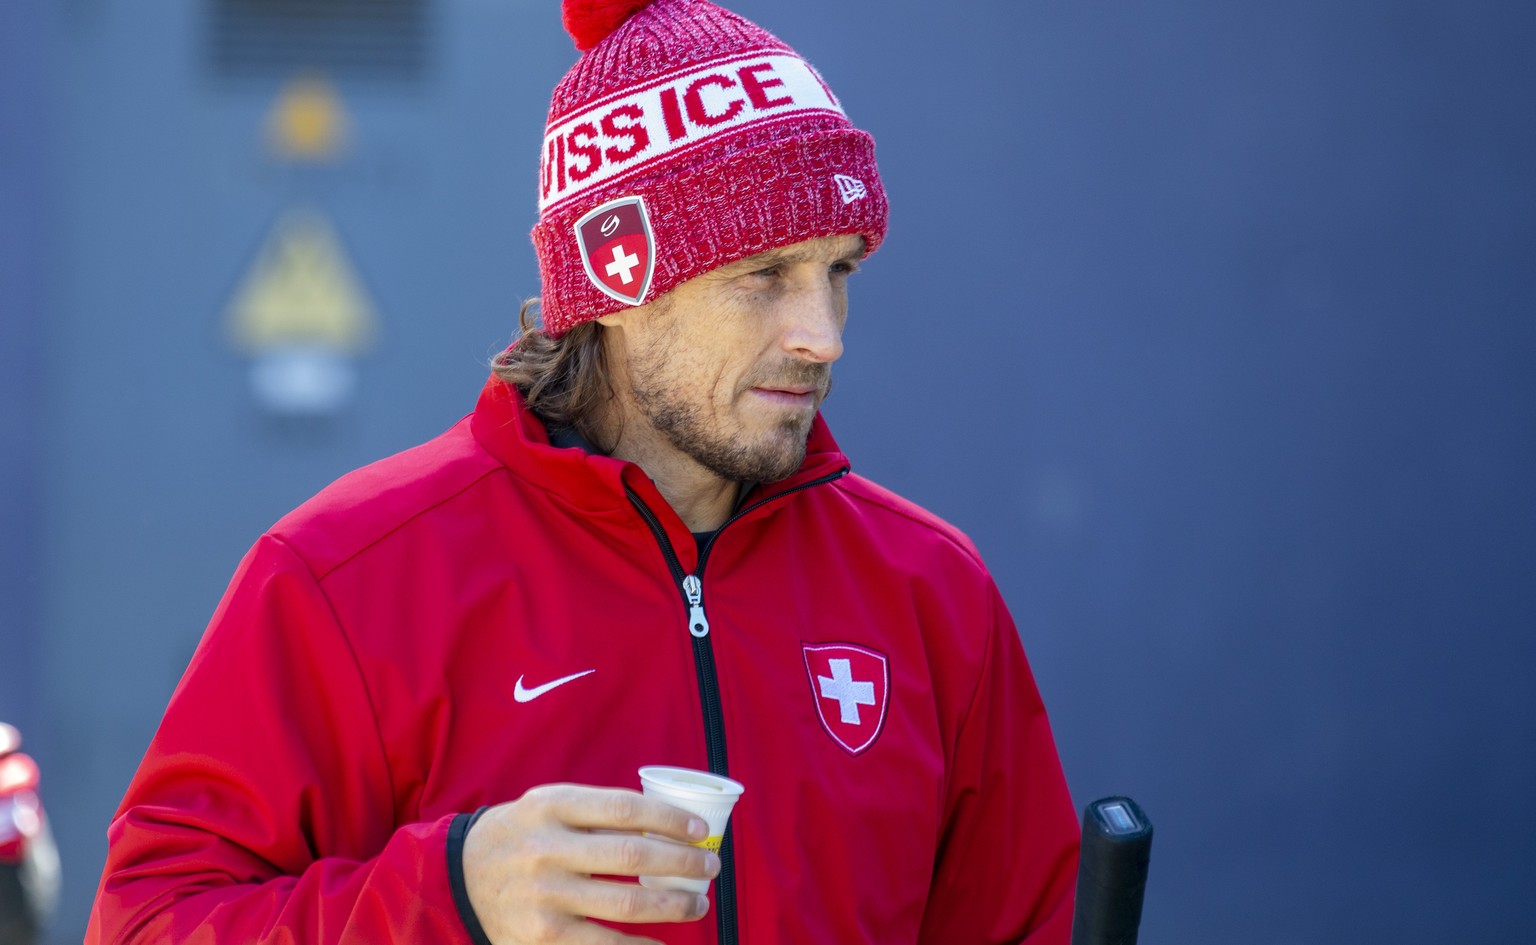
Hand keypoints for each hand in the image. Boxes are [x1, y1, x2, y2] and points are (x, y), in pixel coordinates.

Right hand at [463, 783, 720, 943]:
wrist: (456, 877)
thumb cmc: (520, 835)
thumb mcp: (546, 805)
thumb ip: (596, 811)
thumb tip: (666, 824)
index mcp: (552, 807)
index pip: (625, 809)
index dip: (670, 819)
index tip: (700, 829)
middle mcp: (547, 850)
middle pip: (632, 857)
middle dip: (683, 863)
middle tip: (710, 868)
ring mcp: (544, 897)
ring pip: (626, 905)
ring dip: (674, 905)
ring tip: (697, 903)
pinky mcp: (542, 937)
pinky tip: (663, 942)